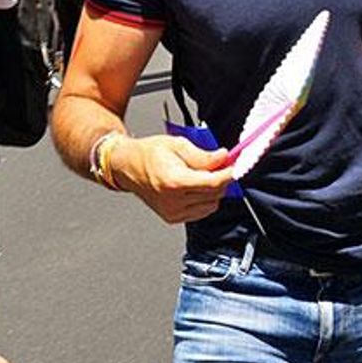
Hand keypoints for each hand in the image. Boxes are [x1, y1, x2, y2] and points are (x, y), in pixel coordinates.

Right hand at [114, 133, 234, 223]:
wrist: (127, 167)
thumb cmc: (149, 154)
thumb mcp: (177, 145)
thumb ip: (202, 155)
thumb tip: (223, 157)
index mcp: (173, 181)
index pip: (213, 183)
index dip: (228, 173)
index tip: (234, 165)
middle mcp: (173, 201)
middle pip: (214, 194)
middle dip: (222, 179)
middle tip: (221, 165)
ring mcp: (173, 212)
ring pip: (211, 205)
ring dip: (214, 190)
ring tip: (204, 175)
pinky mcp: (173, 218)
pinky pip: (201, 211)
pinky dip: (205, 200)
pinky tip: (196, 186)